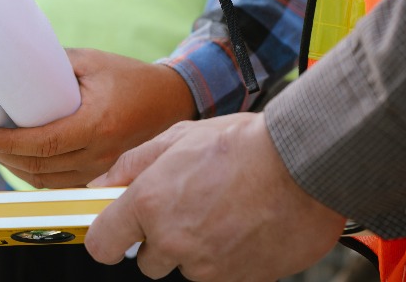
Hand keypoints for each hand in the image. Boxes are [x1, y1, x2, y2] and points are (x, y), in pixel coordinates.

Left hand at [0, 48, 195, 188]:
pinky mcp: (100, 173)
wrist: (169, 99)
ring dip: (16, 169)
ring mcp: (101, 168)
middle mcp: (100, 152)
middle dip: (4, 156)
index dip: (8, 143)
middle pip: (40, 166)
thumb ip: (55, 63)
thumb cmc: (131, 77)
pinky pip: (61, 183)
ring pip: (48, 181)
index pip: (44, 143)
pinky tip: (20, 161)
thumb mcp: (92, 61)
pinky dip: (36, 176)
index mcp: (96, 124)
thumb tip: (14, 61)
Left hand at [85, 113, 344, 281]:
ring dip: (199, 248)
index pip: (102, 245)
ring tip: (225, 212)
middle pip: (148, 263)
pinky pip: (224, 275)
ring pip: (189, 269)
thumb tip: (100, 185)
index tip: (119, 231)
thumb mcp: (178, 137)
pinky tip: (246, 226)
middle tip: (190, 208)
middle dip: (162, 240)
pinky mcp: (242, 281)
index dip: (109, 237)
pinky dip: (231, 257)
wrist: (305, 163)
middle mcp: (174, 241)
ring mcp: (209, 267)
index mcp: (150, 204)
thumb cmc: (244, 145)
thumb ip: (132, 165)